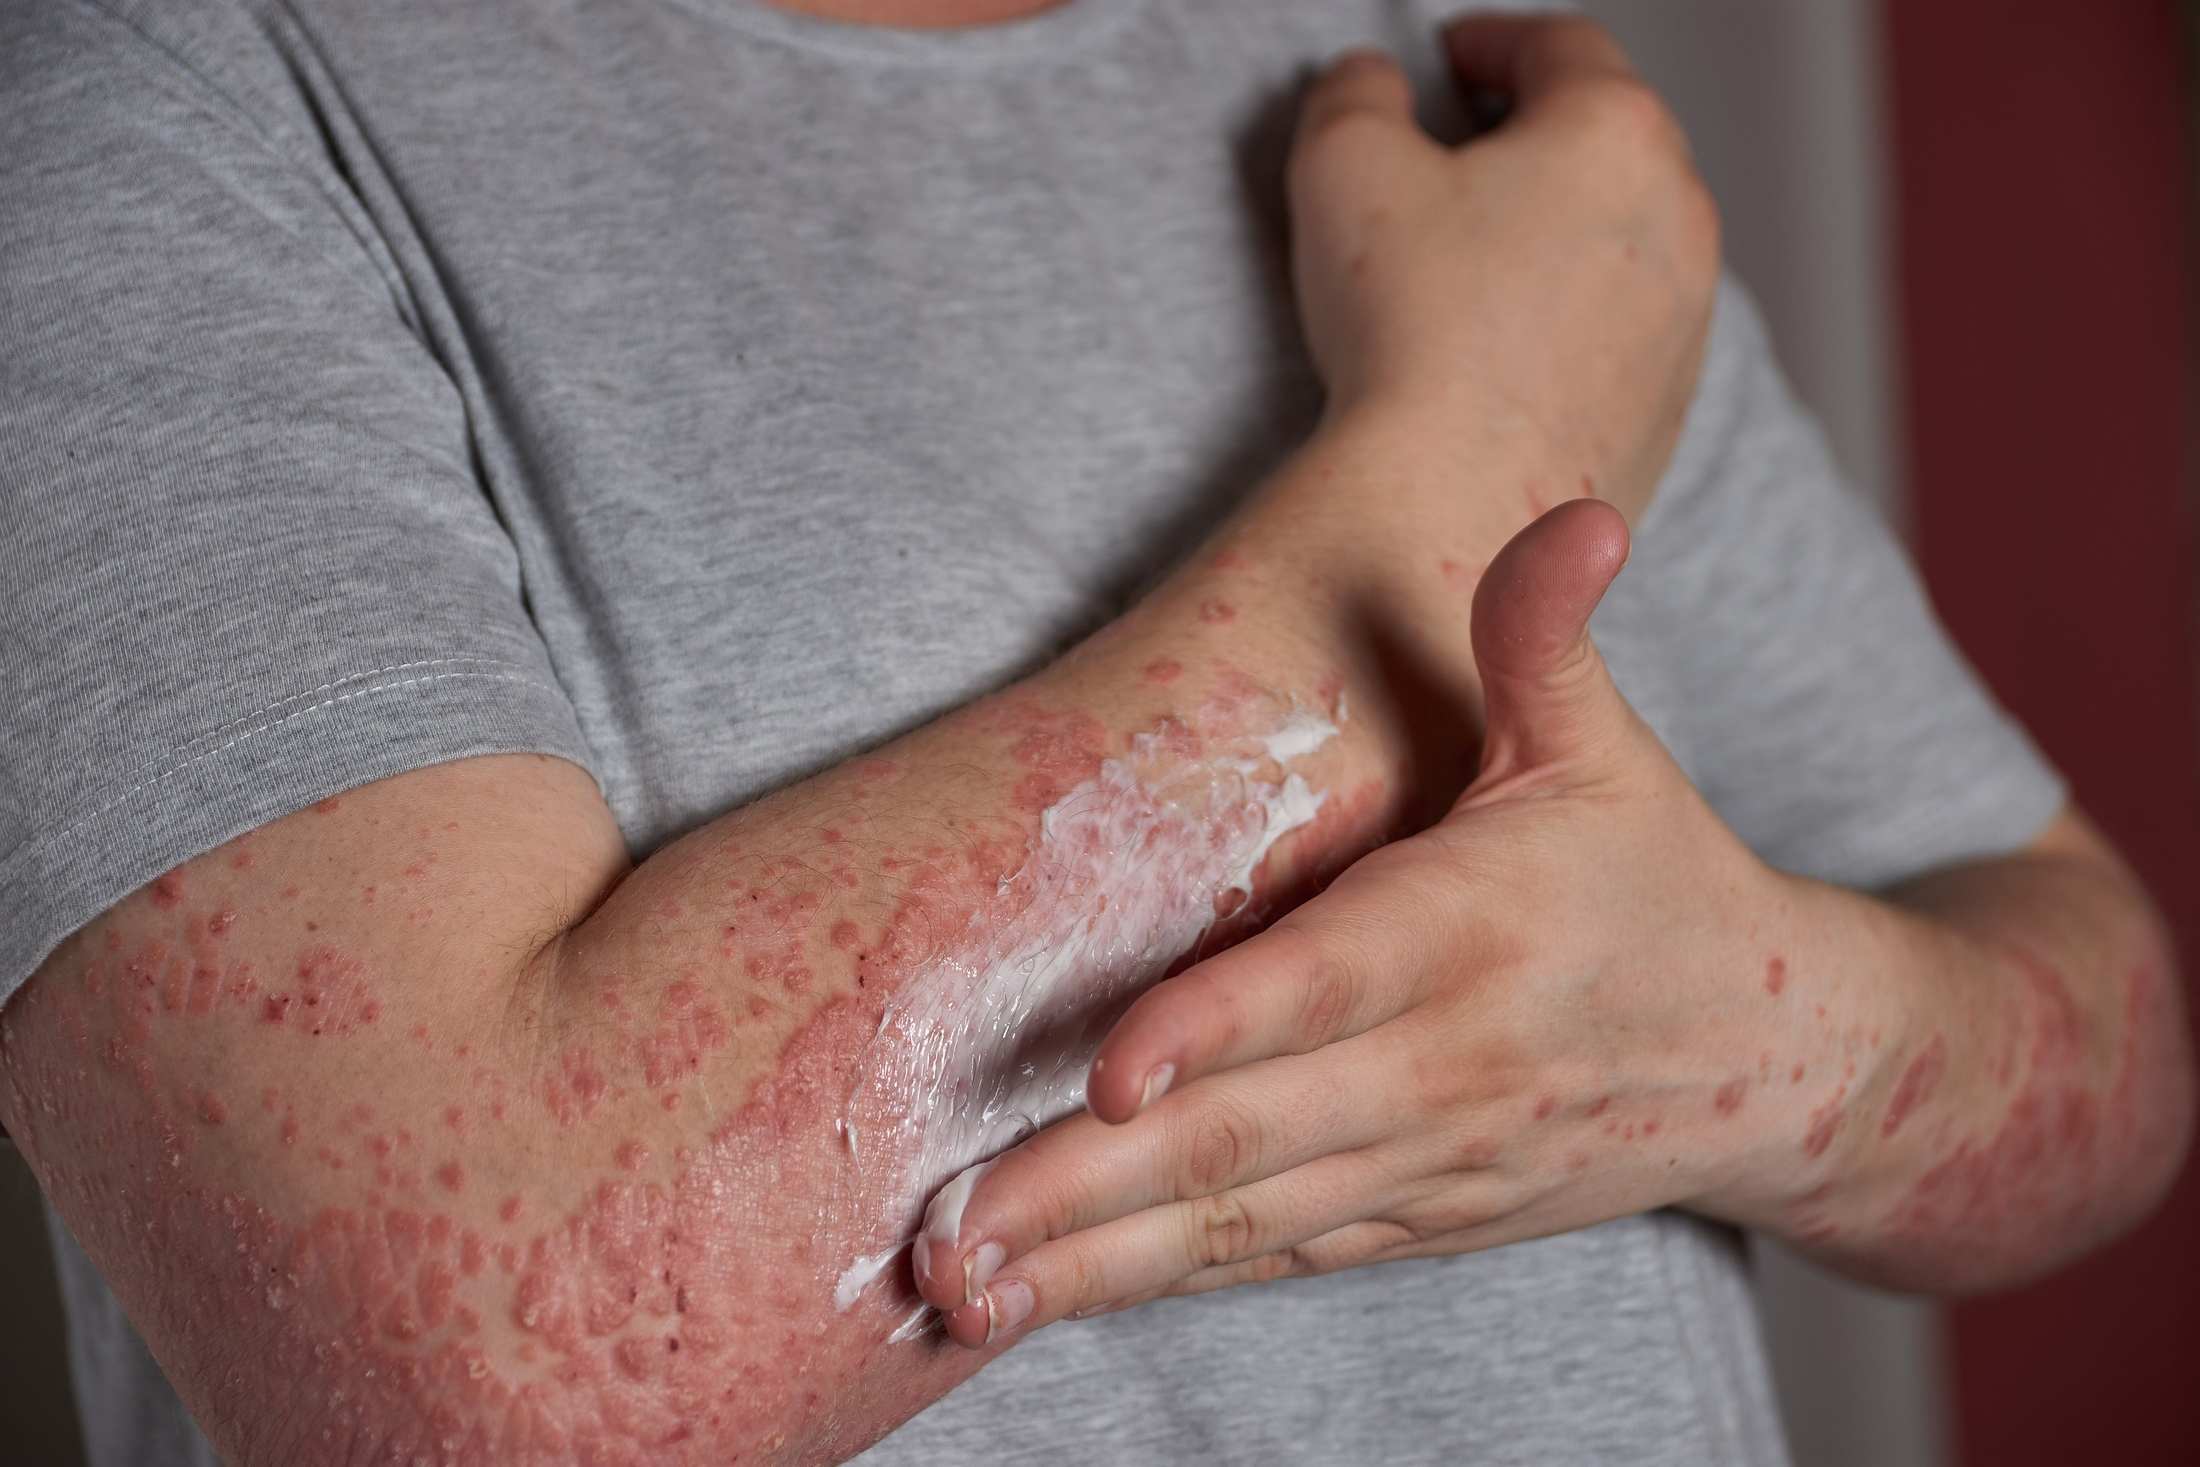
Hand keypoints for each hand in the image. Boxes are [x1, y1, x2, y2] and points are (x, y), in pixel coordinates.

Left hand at [912, 499, 1812, 1343]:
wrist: (1774, 1063)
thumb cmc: (1659, 881)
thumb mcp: (1605, 751)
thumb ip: (1543, 638)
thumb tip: (1577, 513)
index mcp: (1470, 934)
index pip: (1326, 986)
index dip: (1218, 1032)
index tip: (1107, 1076)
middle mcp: (1442, 1067)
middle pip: (1248, 1137)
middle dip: (1088, 1190)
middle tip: (944, 1231)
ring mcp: (1425, 1162)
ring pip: (1244, 1224)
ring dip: (1097, 1263)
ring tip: (964, 1291)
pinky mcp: (1415, 1220)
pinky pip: (1276, 1259)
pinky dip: (1164, 1285)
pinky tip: (1058, 1299)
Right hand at [1289, 14, 1719, 517]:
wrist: (1453, 505)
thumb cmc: (1405, 328)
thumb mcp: (1341, 166)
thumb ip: (1355, 94)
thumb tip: (1371, 85)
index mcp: (1614, 132)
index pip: (1560, 46)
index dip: (1493, 43)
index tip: (1449, 61)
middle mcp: (1679, 217)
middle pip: (1611, 138)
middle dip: (1536, 132)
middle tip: (1459, 152)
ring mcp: (1687, 320)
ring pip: (1627, 240)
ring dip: (1561, 231)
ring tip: (1477, 259)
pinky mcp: (1670, 409)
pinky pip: (1623, 334)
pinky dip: (1572, 321)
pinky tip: (1499, 353)